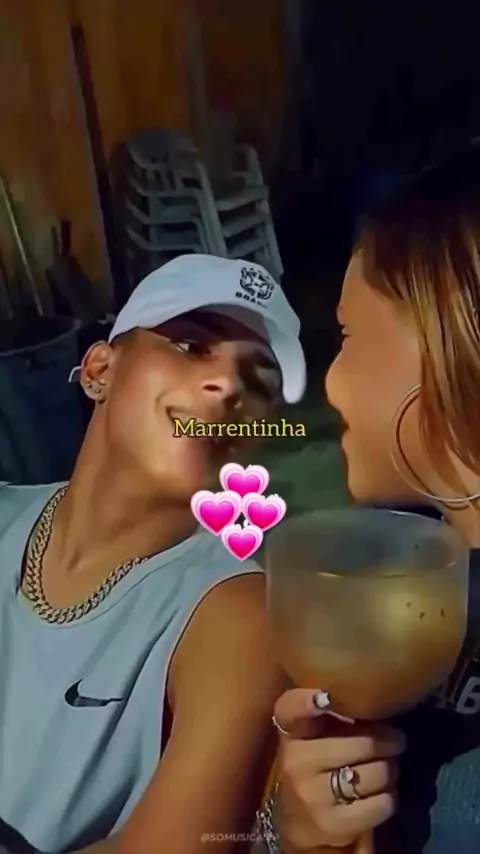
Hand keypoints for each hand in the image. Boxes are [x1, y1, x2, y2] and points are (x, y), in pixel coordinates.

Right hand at [273, 689, 405, 851]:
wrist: (299, 825)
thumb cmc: (317, 766)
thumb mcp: (315, 736)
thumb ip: (334, 713)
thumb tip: (372, 698)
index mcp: (290, 731)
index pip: (291, 709)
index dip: (307, 701)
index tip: (324, 697)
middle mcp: (295, 760)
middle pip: (363, 743)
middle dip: (388, 742)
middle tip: (395, 742)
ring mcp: (311, 795)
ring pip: (377, 772)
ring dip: (390, 770)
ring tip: (385, 770)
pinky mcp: (330, 825)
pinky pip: (382, 803)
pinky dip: (389, 798)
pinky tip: (378, 795)